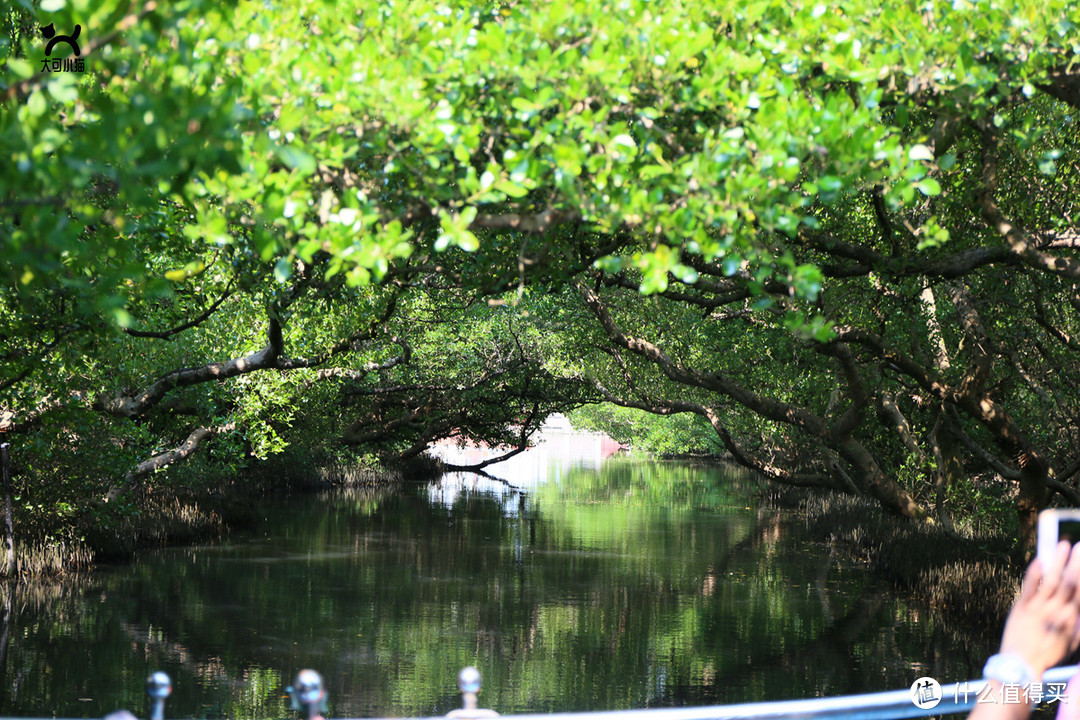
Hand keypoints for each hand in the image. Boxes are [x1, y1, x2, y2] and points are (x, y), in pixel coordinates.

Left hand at [999, 540, 1079, 678]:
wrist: (1021, 664)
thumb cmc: (1046, 653)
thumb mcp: (1071, 641)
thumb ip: (1078, 623)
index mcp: (1072, 620)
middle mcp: (1058, 612)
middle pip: (1070, 583)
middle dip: (1076, 563)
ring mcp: (1039, 608)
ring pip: (1051, 580)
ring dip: (1058, 561)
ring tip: (1064, 544)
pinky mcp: (1022, 606)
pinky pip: (1030, 585)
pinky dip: (1035, 571)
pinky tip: (1040, 559)